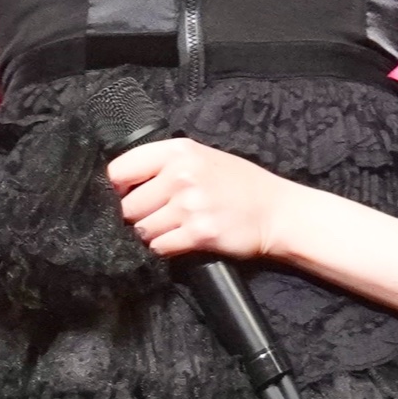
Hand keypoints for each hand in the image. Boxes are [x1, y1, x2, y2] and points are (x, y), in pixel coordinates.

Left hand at [109, 136, 299, 259]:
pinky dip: (167, 247)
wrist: (277, 211)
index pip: (120, 170)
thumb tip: (123, 183)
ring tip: (175, 227)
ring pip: (142, 229)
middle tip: (161, 215)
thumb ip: (165, 164)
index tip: (130, 194)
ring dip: (153, 234)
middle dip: (139, 215)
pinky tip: (184, 239)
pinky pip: (160, 246)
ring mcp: (190, 205)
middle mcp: (181, 175)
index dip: (120, 188)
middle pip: (128, 206)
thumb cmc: (241, 185)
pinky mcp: (198, 233)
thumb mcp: (203, 157)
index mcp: (178, 151)